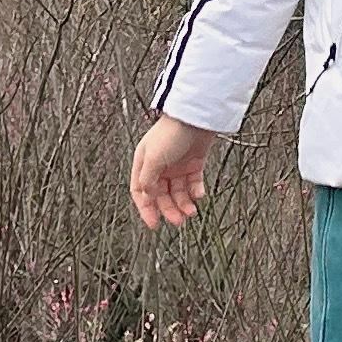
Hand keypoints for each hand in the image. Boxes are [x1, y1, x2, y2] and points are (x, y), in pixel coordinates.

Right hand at [132, 116, 219, 230]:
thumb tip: (146, 197)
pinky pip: (193, 184)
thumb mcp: (153, 158)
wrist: (196, 117)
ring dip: (183, 204)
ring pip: (178, 193)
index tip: (154, 224)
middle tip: (178, 221)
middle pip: (162, 196)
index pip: (141, 192)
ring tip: (191, 212)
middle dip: (169, 210)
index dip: (146, 209)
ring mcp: (177, 166)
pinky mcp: (194, 164)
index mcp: (144, 164)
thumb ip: (148, 180)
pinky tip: (199, 194)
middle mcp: (160, 166)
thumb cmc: (171, 132)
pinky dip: (196, 192)